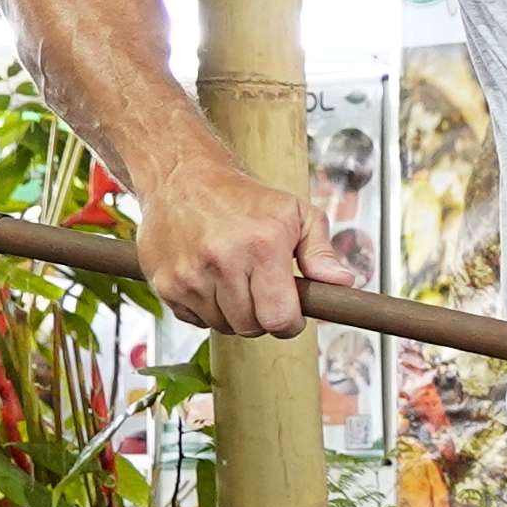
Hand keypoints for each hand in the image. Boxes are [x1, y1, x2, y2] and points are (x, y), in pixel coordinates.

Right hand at [136, 153, 351, 336]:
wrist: (183, 179)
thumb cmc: (244, 198)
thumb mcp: (296, 214)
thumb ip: (321, 252)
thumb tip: (342, 282)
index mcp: (261, 247)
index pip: (279, 318)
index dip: (290, 324)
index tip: (291, 314)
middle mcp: (222, 263)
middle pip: (251, 327)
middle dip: (264, 318)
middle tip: (263, 293)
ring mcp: (189, 276)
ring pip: (223, 326)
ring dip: (235, 314)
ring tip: (237, 282)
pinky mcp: (165, 284)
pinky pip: (195, 320)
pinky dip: (207, 310)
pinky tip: (212, 282)